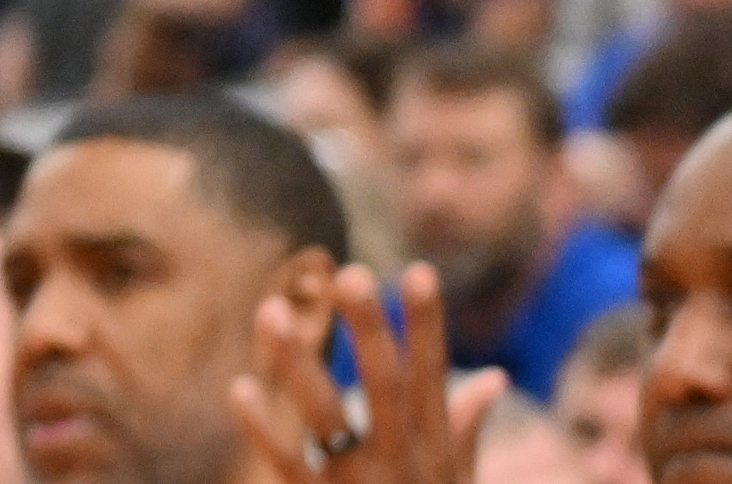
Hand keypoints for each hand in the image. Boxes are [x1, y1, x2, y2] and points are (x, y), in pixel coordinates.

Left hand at [229, 263, 498, 483]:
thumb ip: (465, 427)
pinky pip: (292, 465)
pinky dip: (264, 429)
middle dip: (371, 331)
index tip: (417, 270)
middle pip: (386, 386)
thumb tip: (493, 376)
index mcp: (435, 448)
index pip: (433, 376)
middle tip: (351, 273)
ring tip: (271, 308)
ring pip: (328, 416)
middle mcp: (403, 460)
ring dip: (299, 364)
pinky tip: (238, 388)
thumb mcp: (460, 480)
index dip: (428, 325)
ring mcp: (364, 483)